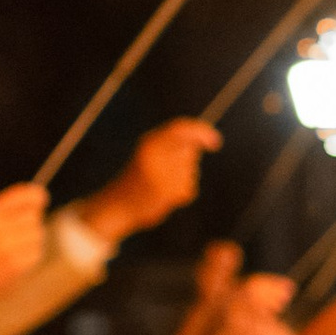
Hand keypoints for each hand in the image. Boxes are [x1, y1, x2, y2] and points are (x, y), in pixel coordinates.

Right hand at [0, 184, 49, 319]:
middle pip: (33, 216)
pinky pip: (36, 252)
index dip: (37, 196)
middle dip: (29, 221)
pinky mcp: (17, 265)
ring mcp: (8, 248)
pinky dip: (30, 254)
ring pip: (37, 234)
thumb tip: (39, 194)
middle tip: (17, 230)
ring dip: (30, 239)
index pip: (25, 197)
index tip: (41, 198)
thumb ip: (5, 206)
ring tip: (13, 246)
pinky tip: (15, 257)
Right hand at [84, 120, 218, 245]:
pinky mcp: (167, 193)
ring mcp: (161, 175)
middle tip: (168, 171)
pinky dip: (182, 192)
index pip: (181, 129)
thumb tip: (204, 138)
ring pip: (191, 170)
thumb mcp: (150, 152)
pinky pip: (190, 187)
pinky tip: (164, 195)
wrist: (119, 205)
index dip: (201, 132)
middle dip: (187, 160)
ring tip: (162, 184)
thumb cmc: (139, 176)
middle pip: (190, 151)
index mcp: (149, 143)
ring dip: (184, 177)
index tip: (216, 142)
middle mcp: (155, 156)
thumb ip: (172, 142)